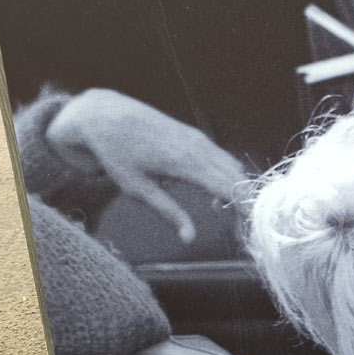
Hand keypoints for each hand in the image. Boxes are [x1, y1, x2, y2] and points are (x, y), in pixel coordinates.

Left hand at [47, 89, 245, 242]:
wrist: (103, 116)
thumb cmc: (116, 155)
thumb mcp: (137, 189)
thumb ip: (169, 212)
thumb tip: (189, 238)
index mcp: (186, 163)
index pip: (229, 187)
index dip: (245, 208)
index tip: (250, 227)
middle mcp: (198, 148)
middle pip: (237, 177)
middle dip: (245, 202)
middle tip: (242, 228)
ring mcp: (198, 139)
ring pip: (232, 166)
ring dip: (237, 189)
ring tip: (232, 214)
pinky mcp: (194, 135)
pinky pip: (221, 157)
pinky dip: (227, 176)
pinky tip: (215, 194)